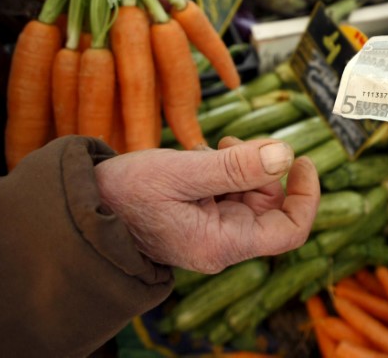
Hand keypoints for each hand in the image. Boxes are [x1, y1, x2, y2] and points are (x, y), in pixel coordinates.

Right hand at [94, 137, 319, 272]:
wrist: (82, 209)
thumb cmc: (124, 195)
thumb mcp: (183, 172)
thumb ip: (236, 166)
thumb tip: (285, 154)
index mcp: (222, 243)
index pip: (290, 230)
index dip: (305, 195)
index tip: (301, 159)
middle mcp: (221, 243)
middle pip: (269, 204)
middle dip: (259, 168)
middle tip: (231, 143)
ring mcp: (210, 231)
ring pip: (247, 193)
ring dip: (237, 165)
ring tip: (207, 150)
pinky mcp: (198, 217)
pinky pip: (225, 191)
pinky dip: (220, 169)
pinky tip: (196, 157)